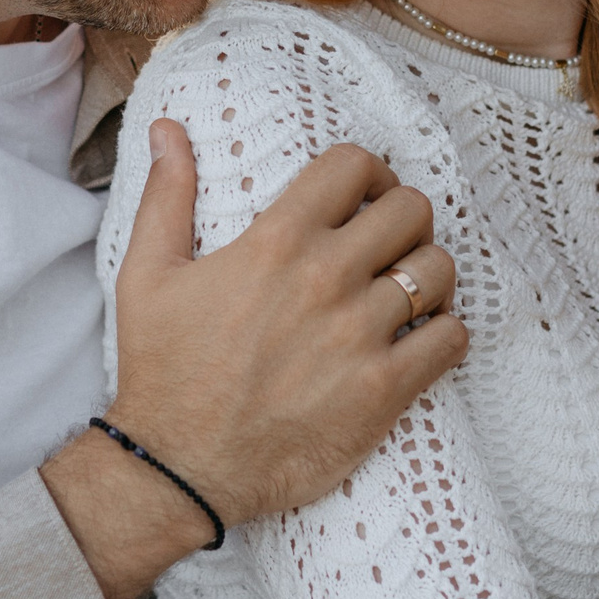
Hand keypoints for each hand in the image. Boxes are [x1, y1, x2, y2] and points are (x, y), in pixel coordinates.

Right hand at [45, 120, 466, 598]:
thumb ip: (167, 196)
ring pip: (439, 271)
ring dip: (429, 275)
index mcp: (275, 242)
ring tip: (407, 292)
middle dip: (405, 218)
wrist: (179, 467)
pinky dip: (445, 334)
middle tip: (389, 244)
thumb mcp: (147, 274)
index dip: (368, 172)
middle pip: (411, 209)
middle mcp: (325, 279)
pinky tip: (419, 341)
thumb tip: (167, 131)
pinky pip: (452, 338)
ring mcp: (360, 335)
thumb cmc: (163, 370)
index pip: (353, 166)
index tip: (363, 196)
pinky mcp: (384, 390)